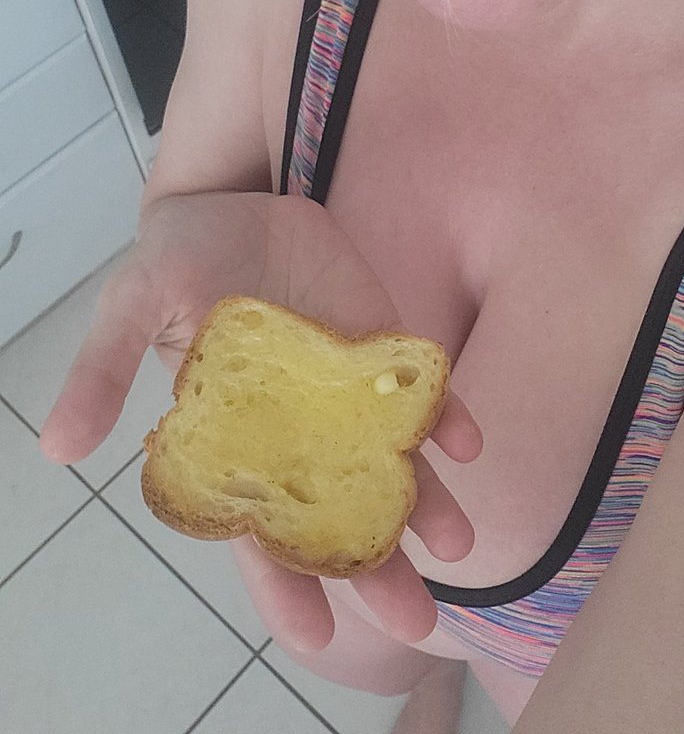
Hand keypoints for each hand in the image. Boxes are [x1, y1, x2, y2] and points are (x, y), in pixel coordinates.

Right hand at [39, 190, 481, 646]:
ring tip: (460, 545)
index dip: (285, 585)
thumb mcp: (130, 303)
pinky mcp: (380, 349)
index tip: (319, 639)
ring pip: (391, 466)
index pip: (259, 532)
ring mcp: (345, 394)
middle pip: (339, 515)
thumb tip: (57, 448)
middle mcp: (298, 432)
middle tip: (416, 620)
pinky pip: (421, 395)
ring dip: (426, 506)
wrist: (238, 202)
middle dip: (375, 568)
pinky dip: (447, 420)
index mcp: (236, 442)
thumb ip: (102, 370)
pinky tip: (468, 443)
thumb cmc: (177, 261)